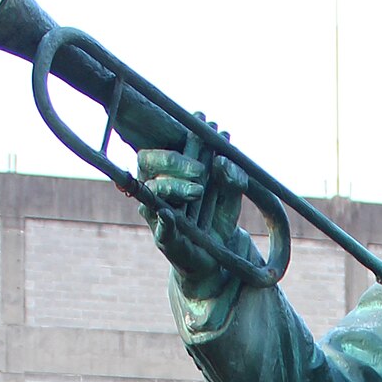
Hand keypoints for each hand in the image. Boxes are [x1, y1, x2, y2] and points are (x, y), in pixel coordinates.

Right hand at [136, 144, 265, 291]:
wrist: (216, 256)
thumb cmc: (216, 216)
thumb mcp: (231, 193)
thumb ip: (233, 175)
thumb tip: (223, 160)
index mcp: (168, 171)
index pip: (164, 143)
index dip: (180, 131)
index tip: (204, 125)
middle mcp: (156, 187)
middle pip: (148, 161)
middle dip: (175, 160)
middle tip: (201, 167)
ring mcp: (156, 212)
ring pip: (154, 191)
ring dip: (176, 187)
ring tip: (199, 190)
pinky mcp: (164, 239)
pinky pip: (159, 228)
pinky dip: (164, 222)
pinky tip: (169, 215)